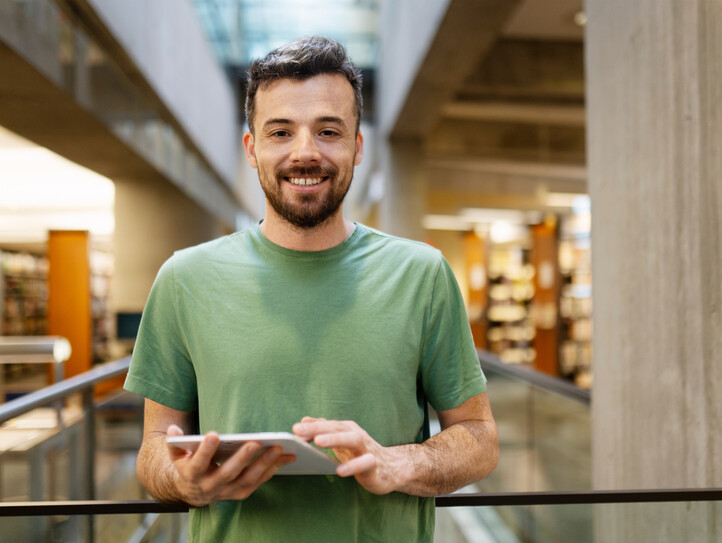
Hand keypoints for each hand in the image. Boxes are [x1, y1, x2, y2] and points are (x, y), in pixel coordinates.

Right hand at [166, 425, 295, 505]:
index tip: (213, 435)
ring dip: (264, 464)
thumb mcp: (177, 453)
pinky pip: (258, 482)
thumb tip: (174, 428)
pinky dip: (273, 470)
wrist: (192, 491)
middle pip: (228, 472)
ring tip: (278, 447)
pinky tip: (285, 457)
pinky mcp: (241, 493)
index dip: (205, 450)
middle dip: (242, 457)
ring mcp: (227, 491)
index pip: (198, 462)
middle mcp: (210, 485)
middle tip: (256, 441)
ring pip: (247, 479)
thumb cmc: (188, 463)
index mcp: (192, 474)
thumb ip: (175, 442)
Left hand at [292, 417, 405, 494]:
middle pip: (338, 428)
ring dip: (335, 439)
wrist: (391, 469)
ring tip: (318, 442)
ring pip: (353, 439)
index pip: (328, 424)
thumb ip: (324, 430)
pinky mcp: (374, 465)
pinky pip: (365, 463)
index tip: (294, 429)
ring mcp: (367, 449)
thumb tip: (304, 420)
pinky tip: (340, 470)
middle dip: (318, 428)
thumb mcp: (341, 440)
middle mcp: (357, 435)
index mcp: (347, 429)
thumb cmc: (361, 454)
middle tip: (299, 431)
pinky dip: (353, 466)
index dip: (311, 426)